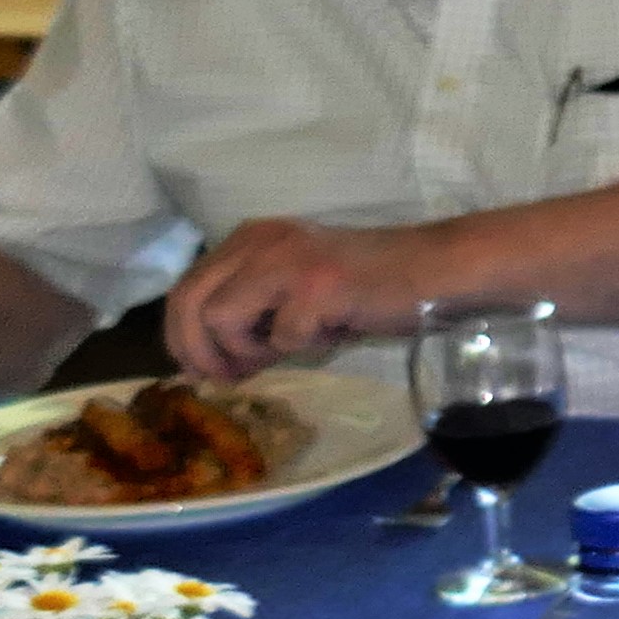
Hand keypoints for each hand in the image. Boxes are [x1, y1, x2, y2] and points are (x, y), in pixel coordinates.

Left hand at [163, 219, 438, 382]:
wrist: (435, 271)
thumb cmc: (369, 286)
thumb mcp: (294, 289)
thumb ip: (251, 309)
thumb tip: (207, 361)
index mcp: (250, 238)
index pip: (186, 289)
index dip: (183, 339)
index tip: (205, 372)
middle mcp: (258, 241)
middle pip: (188, 303)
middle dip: (198, 352)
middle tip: (227, 380)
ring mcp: (285, 261)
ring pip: (217, 319)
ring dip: (245, 351)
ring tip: (282, 353)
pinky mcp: (314, 286)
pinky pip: (278, 336)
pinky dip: (299, 347)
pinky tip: (329, 334)